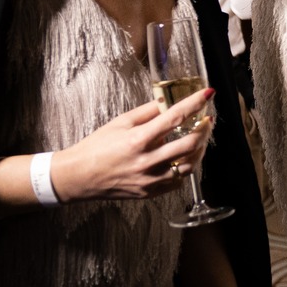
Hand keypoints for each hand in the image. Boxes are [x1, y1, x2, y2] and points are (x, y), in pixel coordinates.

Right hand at [50, 93, 212, 202]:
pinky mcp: (150, 192)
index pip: (175, 118)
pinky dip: (186, 167)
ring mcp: (150, 180)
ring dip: (199, 149)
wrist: (78, 177)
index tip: (208, 94)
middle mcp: (147, 161)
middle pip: (190, 144)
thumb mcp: (119, 123)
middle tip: (208, 119)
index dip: (195, 103)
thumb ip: (146, 112)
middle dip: (204, 129)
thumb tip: (167, 101)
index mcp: (138, 140)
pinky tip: (185, 157)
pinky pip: (178, 181)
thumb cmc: (95, 148)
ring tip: (200, 138)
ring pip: (189, 165)